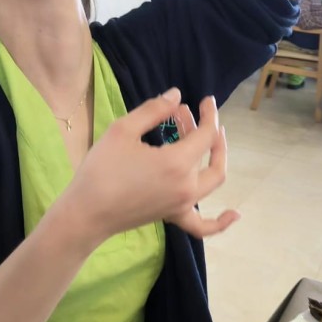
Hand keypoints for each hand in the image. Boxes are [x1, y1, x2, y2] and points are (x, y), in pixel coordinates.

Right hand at [58, 89, 238, 254]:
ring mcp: (182, 205)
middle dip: (209, 131)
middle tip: (192, 115)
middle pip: (213, 156)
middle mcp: (187, 187)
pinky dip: (221, 222)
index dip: (208, 115)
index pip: (206, 134)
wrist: (86, 213)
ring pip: (212, 180)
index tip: (204, 100)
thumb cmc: (101, 169)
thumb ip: (154, 110)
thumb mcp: (123, 130)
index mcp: (178, 163)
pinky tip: (235, 214)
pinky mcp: (173, 217)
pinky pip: (204, 225)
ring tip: (202, 139)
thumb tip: (177, 96)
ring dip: (213, 157)